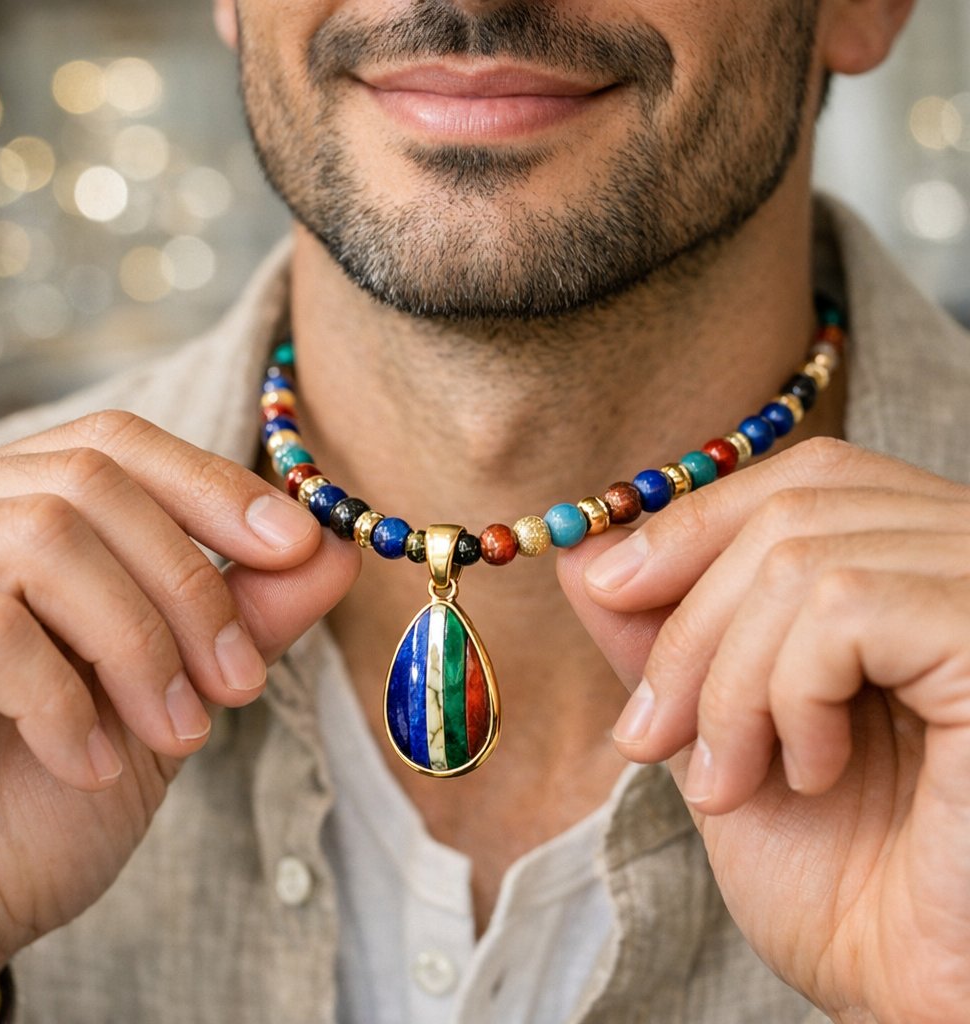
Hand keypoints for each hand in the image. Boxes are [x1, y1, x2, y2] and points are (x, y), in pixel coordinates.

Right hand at [0, 411, 358, 1012]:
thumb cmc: (50, 800)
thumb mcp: (172, 694)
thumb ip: (245, 614)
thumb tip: (334, 548)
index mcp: (20, 517)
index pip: (116, 445)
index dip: (214, 484)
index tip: (298, 544)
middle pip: (91, 480)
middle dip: (191, 583)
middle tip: (240, 683)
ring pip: (45, 538)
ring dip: (142, 643)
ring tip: (177, 735)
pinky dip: (65, 701)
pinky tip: (94, 766)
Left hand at [560, 438, 969, 1023]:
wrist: (918, 1002)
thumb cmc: (844, 884)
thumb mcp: (718, 732)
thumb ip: (661, 637)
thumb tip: (584, 552)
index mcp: (917, 573)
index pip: (806, 478)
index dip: (696, 519)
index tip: (607, 583)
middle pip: (792, 506)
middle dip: (689, 623)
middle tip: (648, 730)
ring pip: (801, 558)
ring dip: (727, 679)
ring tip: (729, 779)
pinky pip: (847, 607)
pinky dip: (788, 692)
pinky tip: (811, 772)